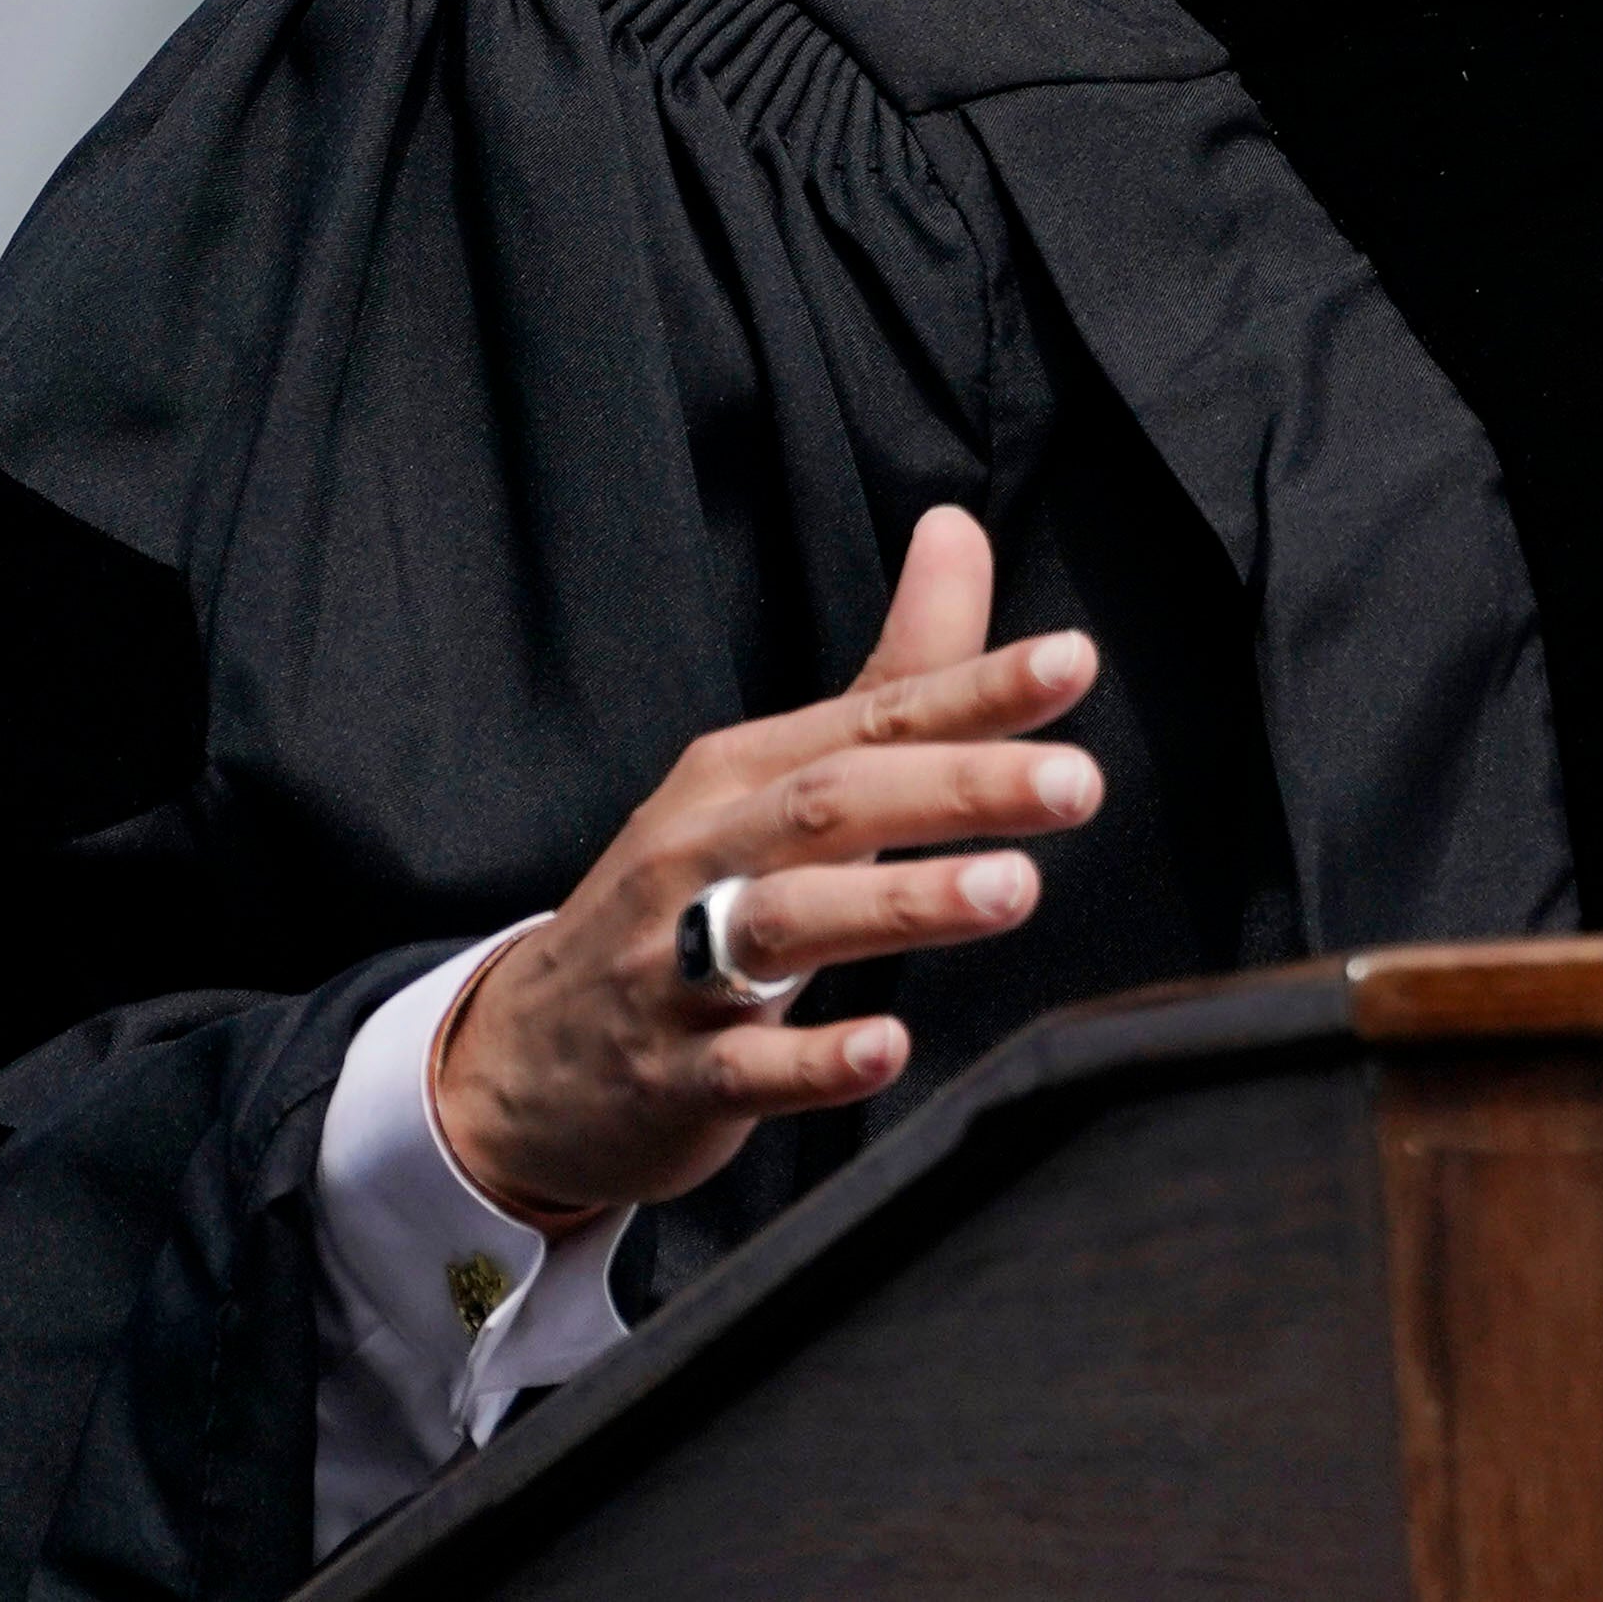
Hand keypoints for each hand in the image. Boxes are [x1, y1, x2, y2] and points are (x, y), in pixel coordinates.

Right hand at [431, 507, 1103, 1226]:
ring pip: (790, 921)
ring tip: (1011, 890)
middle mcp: (706, 851)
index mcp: (741, 773)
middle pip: (835, 802)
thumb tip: (958, 529)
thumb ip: (892, 677)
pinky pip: (745, 1067)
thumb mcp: (774, 780)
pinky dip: (814, 1059)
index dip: (974, 690)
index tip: (1072, 661)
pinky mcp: (674, 1074)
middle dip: (957, 787)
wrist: (526, 1057)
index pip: (873, 717)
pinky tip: (887, 1048)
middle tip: (1075, 782)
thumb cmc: (683, 896)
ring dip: (901, 903)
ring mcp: (677, 965)